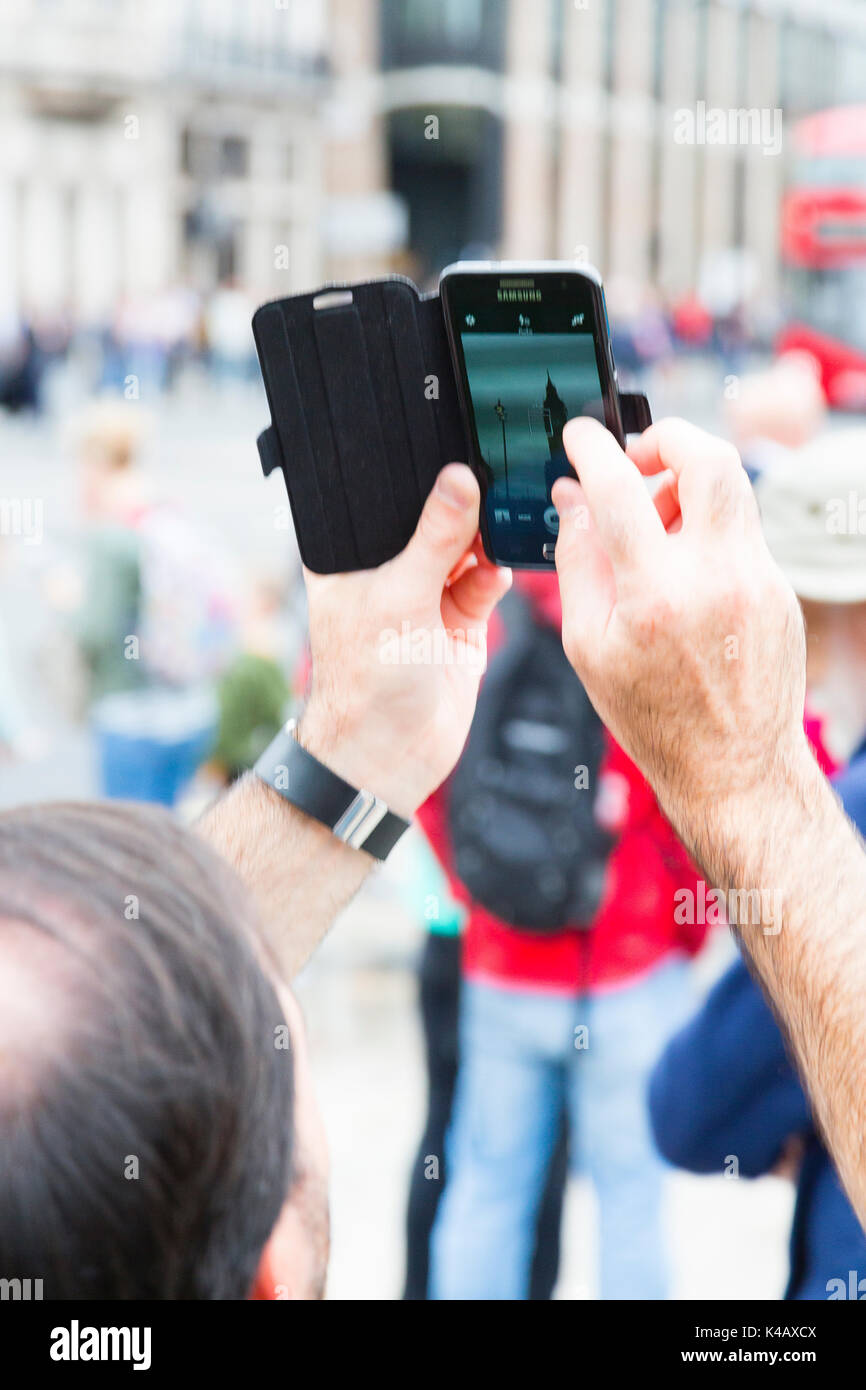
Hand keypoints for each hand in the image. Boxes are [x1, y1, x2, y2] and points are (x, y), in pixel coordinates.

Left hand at [300, 465, 510, 817]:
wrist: (391, 752)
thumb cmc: (367, 680)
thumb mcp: (399, 596)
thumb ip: (433, 538)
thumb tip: (459, 480)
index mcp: (346, 552)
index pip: (377, 497)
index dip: (406, 473)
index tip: (444, 443)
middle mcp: (385, 566)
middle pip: (428, 516)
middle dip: (457, 502)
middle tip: (486, 477)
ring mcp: (424, 591)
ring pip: (463, 543)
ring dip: (482, 536)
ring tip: (496, 525)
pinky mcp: (458, 617)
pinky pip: (485, 578)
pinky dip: (495, 571)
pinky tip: (496, 569)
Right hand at [552, 417, 810, 822]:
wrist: (733, 767)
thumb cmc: (653, 716)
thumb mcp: (590, 646)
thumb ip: (578, 562)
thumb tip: (571, 499)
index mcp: (658, 596)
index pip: (621, 489)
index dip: (593, 450)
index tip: (580, 437)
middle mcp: (717, 578)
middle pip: (707, 457)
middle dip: (665, 439)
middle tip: (635, 460)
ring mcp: (758, 580)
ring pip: (731, 486)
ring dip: (686, 482)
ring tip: (654, 524)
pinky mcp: (778, 588)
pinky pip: (740, 530)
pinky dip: (705, 528)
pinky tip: (682, 569)